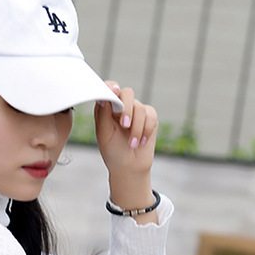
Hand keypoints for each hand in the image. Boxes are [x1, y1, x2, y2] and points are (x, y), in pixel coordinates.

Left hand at [94, 83, 159, 222]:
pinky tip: (141, 142)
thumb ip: (103, 114)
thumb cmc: (113, 152)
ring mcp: (137, 111)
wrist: (129, 168)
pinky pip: (150, 116)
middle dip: (127, 109)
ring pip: (140, 108)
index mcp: (107, 108)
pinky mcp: (150, 117)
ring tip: (132, 144)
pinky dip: (146, 130)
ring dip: (136, 128)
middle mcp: (122, 107)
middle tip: (124, 125)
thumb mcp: (104, 134)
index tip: (113, 91)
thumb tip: (104, 96)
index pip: (109, 89)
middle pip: (127, 93)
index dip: (111, 87)